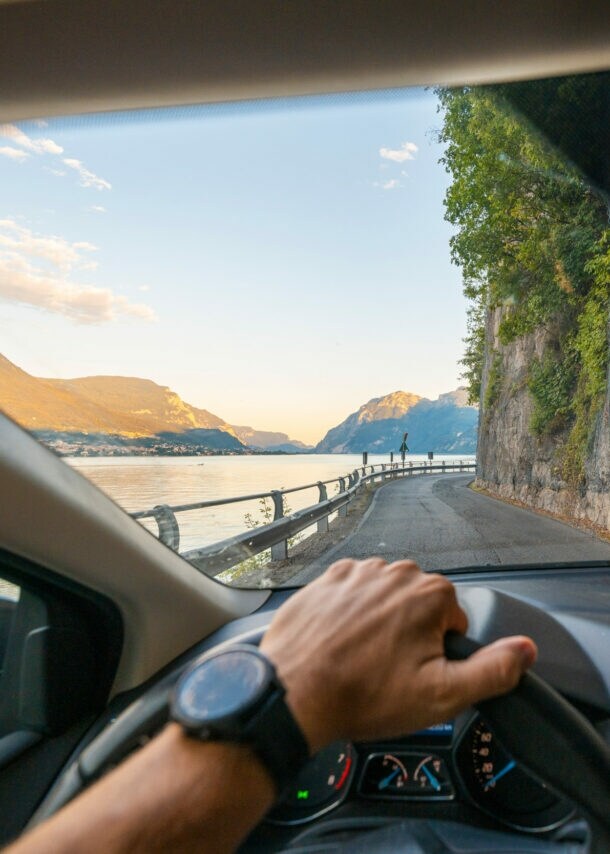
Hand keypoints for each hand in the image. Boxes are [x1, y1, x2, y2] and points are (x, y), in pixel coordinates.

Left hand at [260, 558, 536, 753]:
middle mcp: (395, 571)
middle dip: (410, 636)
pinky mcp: (327, 578)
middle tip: (387, 670)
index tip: (414, 672)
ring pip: (385, 599)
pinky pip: (353, 593)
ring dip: (380, 623)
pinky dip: (350, 614)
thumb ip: (492, 670)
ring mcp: (357, 571)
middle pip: (419, 607)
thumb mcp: (441, 695)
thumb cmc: (362, 694)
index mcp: (430, 594)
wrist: (294, 690)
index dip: (437, 654)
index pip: (453, 622)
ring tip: (359, 658)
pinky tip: (339, 641)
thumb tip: (525, 650)